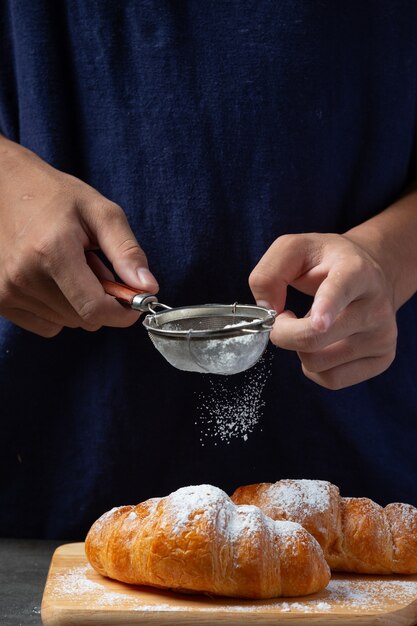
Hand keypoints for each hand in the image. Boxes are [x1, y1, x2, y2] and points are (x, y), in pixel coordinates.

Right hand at [0, 136, 157, 336]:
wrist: (6, 187)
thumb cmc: (56, 196)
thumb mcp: (101, 213)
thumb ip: (127, 251)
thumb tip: (148, 288)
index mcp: (52, 251)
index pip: (94, 309)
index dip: (122, 313)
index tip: (134, 301)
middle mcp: (24, 276)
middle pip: (84, 319)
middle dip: (100, 299)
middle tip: (93, 266)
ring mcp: (6, 290)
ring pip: (67, 323)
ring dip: (78, 302)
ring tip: (68, 267)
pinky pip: (46, 326)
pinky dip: (58, 310)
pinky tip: (51, 280)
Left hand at [249, 232, 397, 388]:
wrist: (372, 275)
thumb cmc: (327, 263)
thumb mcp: (295, 249)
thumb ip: (270, 272)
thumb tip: (266, 309)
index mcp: (355, 270)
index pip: (341, 290)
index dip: (326, 308)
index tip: (317, 322)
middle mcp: (375, 304)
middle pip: (314, 338)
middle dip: (283, 333)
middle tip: (283, 318)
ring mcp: (383, 335)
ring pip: (318, 363)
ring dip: (299, 349)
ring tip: (309, 326)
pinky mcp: (383, 358)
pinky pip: (332, 379)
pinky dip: (314, 368)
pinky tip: (320, 346)